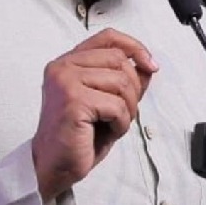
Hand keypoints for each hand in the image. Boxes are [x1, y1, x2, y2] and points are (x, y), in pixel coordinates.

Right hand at [31, 28, 158, 201]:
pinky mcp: (73, 100)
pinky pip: (116, 105)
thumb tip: (148, 66)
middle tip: (124, 113)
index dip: (134, 47)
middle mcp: (63, 67)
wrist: (54, 166)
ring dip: (128, 109)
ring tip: (114, 124)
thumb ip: (124, 81)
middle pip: (119, 60)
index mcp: (68, 62)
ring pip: (121, 82)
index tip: (151, 65)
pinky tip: (108, 132)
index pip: (108, 37)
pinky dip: (121, 123)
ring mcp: (66, 81)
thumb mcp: (107, 102)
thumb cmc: (78, 137)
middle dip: (133, 89)